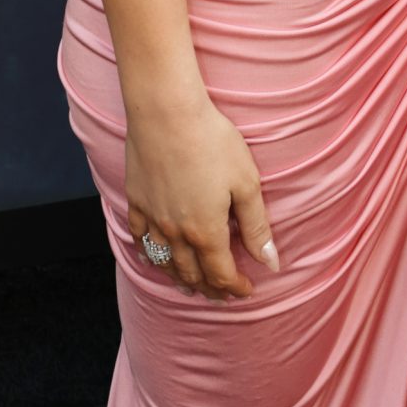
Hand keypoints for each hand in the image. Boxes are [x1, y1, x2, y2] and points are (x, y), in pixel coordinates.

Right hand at [123, 83, 278, 300]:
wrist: (167, 113)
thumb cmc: (212, 142)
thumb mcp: (247, 183)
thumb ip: (257, 227)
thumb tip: (270, 263)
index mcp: (206, 231)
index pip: (221, 273)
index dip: (236, 287)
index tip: (247, 291)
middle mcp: (176, 232)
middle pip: (192, 274)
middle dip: (210, 288)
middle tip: (222, 294)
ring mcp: (152, 218)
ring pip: (164, 262)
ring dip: (180, 278)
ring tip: (191, 285)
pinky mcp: (136, 200)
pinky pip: (139, 238)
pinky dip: (148, 254)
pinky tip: (153, 257)